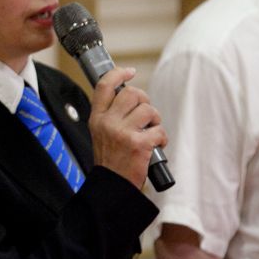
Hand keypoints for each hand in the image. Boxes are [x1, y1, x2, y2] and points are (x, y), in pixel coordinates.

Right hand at [87, 66, 167, 188]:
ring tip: (150, 132)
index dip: (118, 74)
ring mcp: (122, 132)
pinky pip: (159, 131)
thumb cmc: (111, 160)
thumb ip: (111, 115)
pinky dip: (162, 138)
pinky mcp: (138, 143)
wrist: (112, 185)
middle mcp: (107, 122)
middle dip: (144, 101)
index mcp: (97, 118)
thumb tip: (132, 97)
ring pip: (148, 110)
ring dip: (155, 121)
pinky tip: (155, 146)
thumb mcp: (101, 133)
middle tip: (145, 115)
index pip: (104, 86)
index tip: (129, 72)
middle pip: (132, 94)